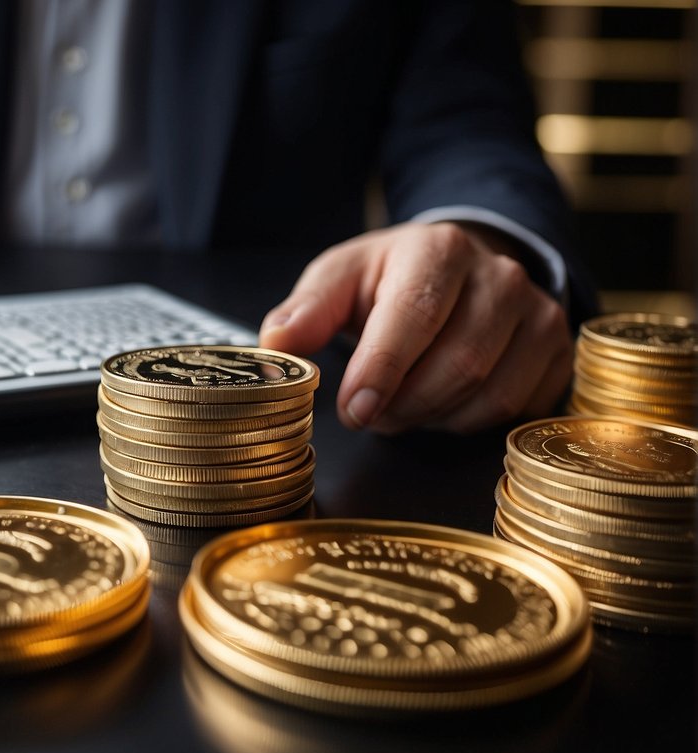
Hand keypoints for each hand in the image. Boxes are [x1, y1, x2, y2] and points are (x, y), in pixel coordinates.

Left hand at [258, 222, 572, 434]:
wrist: (460, 269)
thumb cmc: (390, 280)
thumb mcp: (340, 279)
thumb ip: (306, 310)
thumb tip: (276, 343)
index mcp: (439, 250)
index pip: (414, 317)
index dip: (383, 371)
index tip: (354, 410)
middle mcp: (501, 276)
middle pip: (457, 364)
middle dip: (402, 404)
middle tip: (368, 412)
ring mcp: (539, 313)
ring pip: (488, 394)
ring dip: (432, 417)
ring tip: (400, 405)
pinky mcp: (556, 351)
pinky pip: (514, 410)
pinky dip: (467, 422)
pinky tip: (441, 404)